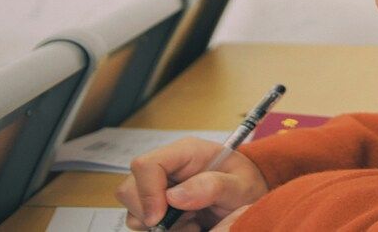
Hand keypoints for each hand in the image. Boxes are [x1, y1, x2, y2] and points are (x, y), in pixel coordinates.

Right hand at [114, 137, 268, 229]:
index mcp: (185, 152)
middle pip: (129, 187)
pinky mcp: (158, 203)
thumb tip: (174, 196)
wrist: (248, 196)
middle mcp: (167, 166)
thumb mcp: (240, 185)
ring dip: (157, 223)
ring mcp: (159, 185)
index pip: (146, 165)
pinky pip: (142, 221)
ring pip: (133, 208)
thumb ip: (213, 186)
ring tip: (191, 222)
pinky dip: (160, 229)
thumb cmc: (246, 184)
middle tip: (182, 221)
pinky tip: (187, 225)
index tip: (159, 218)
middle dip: (147, 212)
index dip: (147, 192)